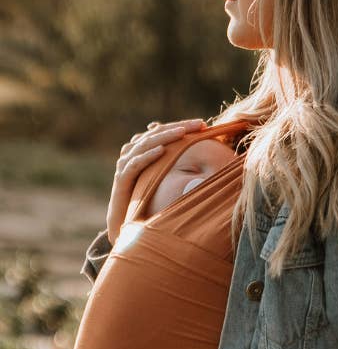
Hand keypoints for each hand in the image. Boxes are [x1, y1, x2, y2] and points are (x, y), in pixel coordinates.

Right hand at [107, 118, 206, 244]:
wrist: (126, 224)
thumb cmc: (147, 202)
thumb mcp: (163, 181)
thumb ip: (174, 166)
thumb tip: (199, 160)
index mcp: (142, 150)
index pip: (163, 131)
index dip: (182, 126)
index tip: (204, 125)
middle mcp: (132, 154)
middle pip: (156, 134)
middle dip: (179, 127)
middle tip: (200, 124)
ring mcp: (125, 165)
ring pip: (145, 144)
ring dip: (165, 137)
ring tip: (182, 132)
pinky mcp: (121, 180)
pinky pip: (135, 165)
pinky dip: (147, 156)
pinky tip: (161, 151)